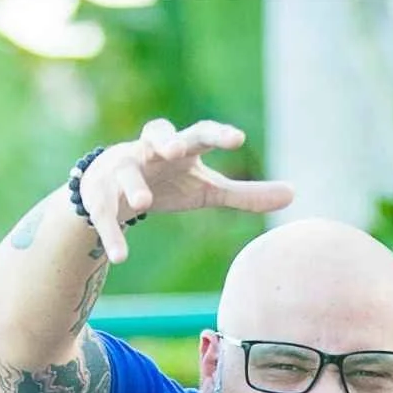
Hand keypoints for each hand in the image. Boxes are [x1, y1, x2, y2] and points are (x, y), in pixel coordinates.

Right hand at [78, 118, 294, 263]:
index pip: (200, 134)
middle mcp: (149, 152)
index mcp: (180, 148)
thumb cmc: (169, 182)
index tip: (238, 139)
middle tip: (172, 150)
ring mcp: (120, 172)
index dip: (217, 134)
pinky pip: (103, 215)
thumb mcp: (207, 188)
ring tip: (142, 205)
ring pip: (125, 173)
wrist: (108, 187)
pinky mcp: (99, 199)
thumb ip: (245, 194)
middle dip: (162, 140)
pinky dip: (111, 235)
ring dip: (132, 187)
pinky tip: (120, 258)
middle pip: (154, 135)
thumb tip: (294, 193)